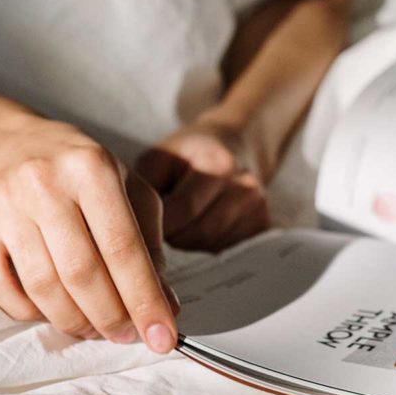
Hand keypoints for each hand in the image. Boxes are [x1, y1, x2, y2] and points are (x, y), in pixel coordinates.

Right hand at [0, 115, 177, 351]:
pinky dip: (31, 313)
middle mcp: (44, 181)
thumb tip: (165, 306)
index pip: (123, 248)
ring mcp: (3, 203)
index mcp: (92, 168)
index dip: (144, 300)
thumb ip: (151, 246)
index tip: (163, 338)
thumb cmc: (82, 173)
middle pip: (81, 273)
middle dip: (110, 317)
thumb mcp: (128, 190)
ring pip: (43, 286)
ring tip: (93, 329)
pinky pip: (2, 288)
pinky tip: (52, 312)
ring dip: (74, 321)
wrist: (13, 142)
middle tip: (125, 336)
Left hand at [136, 120, 269, 252]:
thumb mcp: (159, 158)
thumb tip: (132, 231)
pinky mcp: (262, 225)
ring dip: (187, 242)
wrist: (234, 145)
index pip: (183, 210)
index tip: (140, 227)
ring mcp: (257, 208)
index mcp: (218, 163)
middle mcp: (245, 186)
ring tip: (179, 223)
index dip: (158, 225)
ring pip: (211, 244)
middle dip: (172, 235)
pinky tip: (198, 227)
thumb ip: (143, 190)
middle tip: (159, 226)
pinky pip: (225, 249)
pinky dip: (205, 245)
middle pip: (199, 232)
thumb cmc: (188, 154)